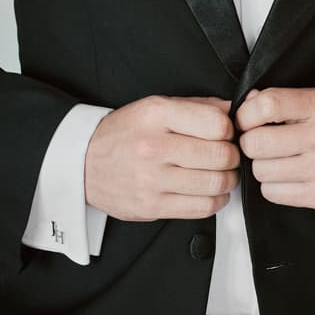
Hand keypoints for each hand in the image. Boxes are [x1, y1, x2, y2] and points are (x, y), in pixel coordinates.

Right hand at [85, 96, 239, 220]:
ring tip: (221, 173)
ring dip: (227, 179)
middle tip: (227, 155)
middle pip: (221, 155)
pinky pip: (202, 207)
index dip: (229, 130)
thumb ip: (196, 106)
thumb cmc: (123, 133)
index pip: (217, 124)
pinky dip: (216, 200)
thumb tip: (232, 110)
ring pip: (216, 183)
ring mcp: (152, 179)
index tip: (224, 134)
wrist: (82, 162)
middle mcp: (154, 146)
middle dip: (232, 156)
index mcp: (157, 115)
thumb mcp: (154, 107)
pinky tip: (210, 191)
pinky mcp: (152, 206)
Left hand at [236, 87, 314, 216]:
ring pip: (261, 171)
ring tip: (280, 162)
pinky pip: (274, 193)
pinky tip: (289, 178)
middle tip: (262, 145)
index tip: (247, 121)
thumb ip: (290, 99)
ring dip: (264, 168)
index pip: (266, 105)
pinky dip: (275, 187)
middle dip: (252, 145)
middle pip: (255, 143)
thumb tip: (250, 101)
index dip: (246, 115)